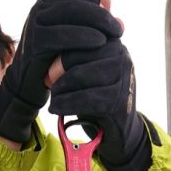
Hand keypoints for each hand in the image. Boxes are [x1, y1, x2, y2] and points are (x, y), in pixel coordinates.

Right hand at [0, 0, 114, 143]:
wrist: (26, 85)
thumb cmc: (55, 60)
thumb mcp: (75, 38)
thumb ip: (95, 27)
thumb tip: (121, 23)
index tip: (112, 12)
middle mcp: (43, 3)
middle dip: (103, 13)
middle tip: (119, 29)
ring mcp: (36, 19)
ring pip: (72, 11)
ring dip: (97, 21)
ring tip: (114, 35)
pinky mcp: (35, 39)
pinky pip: (62, 34)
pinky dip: (83, 36)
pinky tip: (99, 42)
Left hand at [47, 0, 151, 170]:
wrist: (121, 132)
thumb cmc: (99, 99)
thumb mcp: (89, 72)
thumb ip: (76, 56)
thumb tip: (48, 42)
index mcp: (112, 42)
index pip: (79, 37)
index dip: (59, 54)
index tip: (48, 72)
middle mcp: (121, 55)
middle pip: (77, 55)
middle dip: (57, 71)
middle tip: (47, 84)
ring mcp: (123, 77)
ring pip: (78, 76)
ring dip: (59, 90)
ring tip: (53, 99)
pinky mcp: (119, 100)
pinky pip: (84, 99)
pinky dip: (66, 104)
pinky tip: (56, 109)